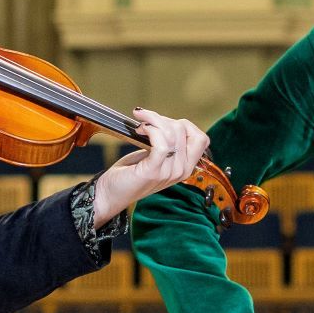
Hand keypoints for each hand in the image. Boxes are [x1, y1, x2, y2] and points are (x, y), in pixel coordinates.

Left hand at [91, 110, 211, 220]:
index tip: (165, 123)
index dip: (185, 125)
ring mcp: (168, 172)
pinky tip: (139, 129)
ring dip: (153, 121)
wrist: (112, 193)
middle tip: (146, 123)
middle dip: (163, 119)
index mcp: (185, 167)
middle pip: (184, 131)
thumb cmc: (132, 172)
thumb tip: (168, 121)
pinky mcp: (153, 170)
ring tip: (140, 125)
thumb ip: (167, 143)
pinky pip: (160, 142)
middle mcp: (181, 170)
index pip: (201, 139)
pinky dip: (150, 129)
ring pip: (171, 133)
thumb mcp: (156, 156)